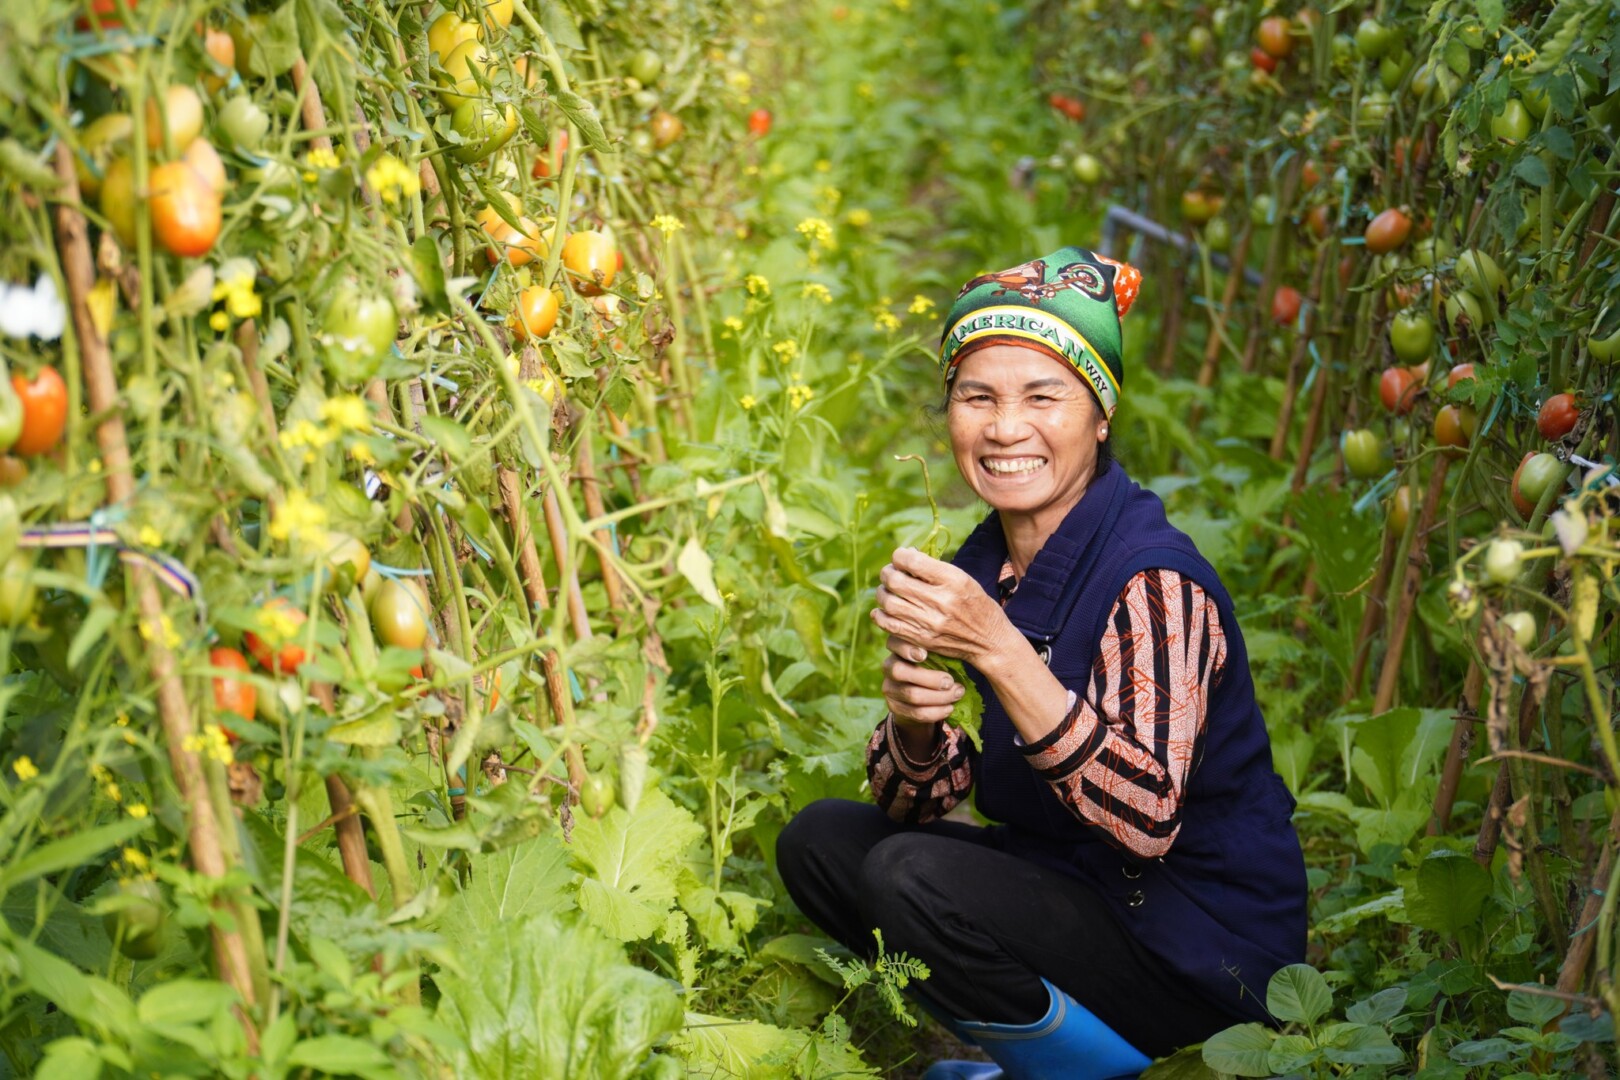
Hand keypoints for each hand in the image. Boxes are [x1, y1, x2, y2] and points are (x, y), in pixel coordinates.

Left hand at [871, 547, 1009, 664]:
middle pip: (896, 582)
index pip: (913, 562)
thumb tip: (905, 554)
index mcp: (953, 581)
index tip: (900, 557)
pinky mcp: (922, 639)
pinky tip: (883, 609)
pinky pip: (890, 625)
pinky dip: (880, 615)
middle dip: (887, 573)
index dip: (900, 555)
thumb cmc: (976, 604)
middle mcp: (941, 601)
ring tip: (887, 590)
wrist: (988, 640)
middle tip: (890, 573)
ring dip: (882, 592)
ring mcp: (930, 623)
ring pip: (889, 603)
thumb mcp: (963, 578)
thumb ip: (934, 567)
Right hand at [881, 637, 965, 724]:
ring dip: (939, 697)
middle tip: (950, 682)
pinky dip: (936, 712)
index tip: (924, 655)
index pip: (894, 643)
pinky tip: (949, 708)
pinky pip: (916, 712)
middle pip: (900, 672)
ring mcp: (889, 688)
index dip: (906, 649)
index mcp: (898, 648)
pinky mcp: (894, 707)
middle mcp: (888, 666)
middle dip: (930, 679)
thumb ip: (939, 652)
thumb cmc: (933, 667)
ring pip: (912, 695)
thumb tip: (958, 651)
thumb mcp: (934, 656)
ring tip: (957, 694)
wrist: (920, 697)